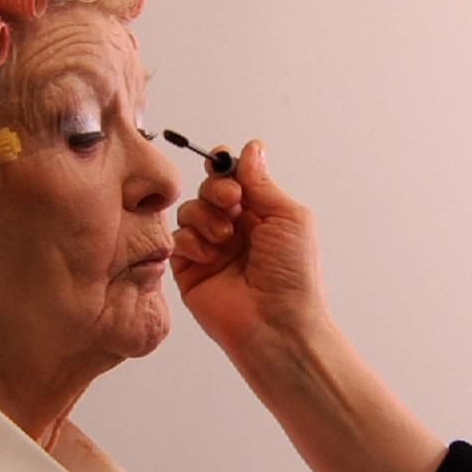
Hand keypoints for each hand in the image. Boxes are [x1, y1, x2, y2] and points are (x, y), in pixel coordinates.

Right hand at [172, 140, 329, 361]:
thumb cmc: (293, 276)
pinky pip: (177, 239)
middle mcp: (234, 228)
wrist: (276, 324)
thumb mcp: (288, 217)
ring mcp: (211, 248)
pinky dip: (191, 241)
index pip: (234, 176)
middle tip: (232, 203)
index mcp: (260, 212)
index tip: (225, 165)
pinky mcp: (190, 270)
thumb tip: (251, 147)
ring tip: (225, 239)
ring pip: (190, 210)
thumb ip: (262, 182)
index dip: (225, 166)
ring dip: (205, 217)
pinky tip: (210, 257)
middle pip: (209, 188)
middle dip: (217, 189)